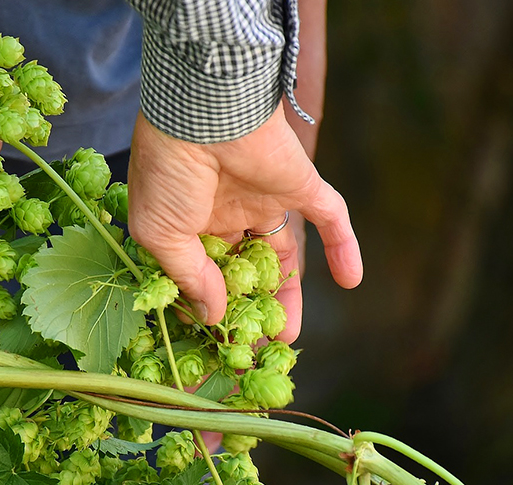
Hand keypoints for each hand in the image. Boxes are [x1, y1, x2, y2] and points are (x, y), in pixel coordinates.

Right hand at [127, 106, 362, 340]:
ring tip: (286, 335)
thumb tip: (213, 316)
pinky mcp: (301, 185)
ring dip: (288, 295)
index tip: (213, 340)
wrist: (204, 111)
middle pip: (242, 270)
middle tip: (252, 345)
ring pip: (282, 256)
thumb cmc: (168, 172)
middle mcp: (224, 211)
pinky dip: (344, 247)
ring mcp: (264, 198)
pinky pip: (330, 219)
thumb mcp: (160, 234)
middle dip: (246, 308)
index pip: (200, 271)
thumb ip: (188, 277)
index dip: (206, 305)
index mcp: (184, 221)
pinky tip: (352, 281)